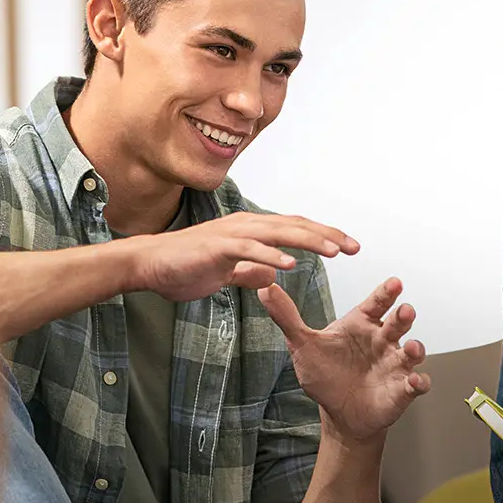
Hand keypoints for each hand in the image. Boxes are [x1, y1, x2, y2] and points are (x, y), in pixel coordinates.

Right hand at [126, 213, 358, 303]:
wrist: (147, 265)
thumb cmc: (183, 267)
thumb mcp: (226, 273)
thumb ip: (249, 272)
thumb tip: (272, 277)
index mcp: (250, 230)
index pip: (296, 229)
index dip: (324, 235)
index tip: (350, 246)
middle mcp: (246, 225)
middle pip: (296, 226)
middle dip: (328, 235)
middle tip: (355, 247)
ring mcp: (231, 234)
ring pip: (278, 233)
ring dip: (308, 240)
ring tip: (334, 250)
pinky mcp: (216, 247)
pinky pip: (248, 250)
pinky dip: (270, 255)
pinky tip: (290, 264)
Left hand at [259, 278, 430, 444]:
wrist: (340, 412)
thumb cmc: (326, 375)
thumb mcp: (303, 346)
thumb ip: (287, 318)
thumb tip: (265, 289)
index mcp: (362, 325)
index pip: (376, 304)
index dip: (385, 294)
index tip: (393, 283)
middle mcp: (382, 341)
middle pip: (397, 323)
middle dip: (403, 315)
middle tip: (404, 310)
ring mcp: (395, 364)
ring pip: (412, 351)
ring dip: (415, 347)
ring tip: (411, 347)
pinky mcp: (402, 389)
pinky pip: (416, 384)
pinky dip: (418, 382)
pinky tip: (415, 381)